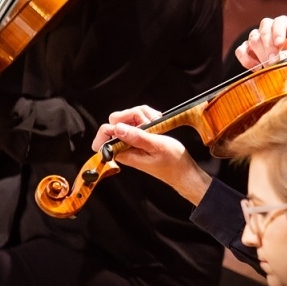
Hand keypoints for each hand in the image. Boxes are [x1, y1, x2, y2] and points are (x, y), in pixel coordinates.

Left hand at [91, 107, 211, 203]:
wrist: (183, 170)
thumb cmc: (173, 163)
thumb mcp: (156, 146)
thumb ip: (136, 137)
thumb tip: (117, 128)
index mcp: (124, 152)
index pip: (103, 137)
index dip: (114, 125)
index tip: (133, 124)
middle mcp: (124, 146)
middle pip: (115, 121)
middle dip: (132, 115)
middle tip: (148, 122)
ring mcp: (131, 140)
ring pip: (127, 117)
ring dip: (143, 115)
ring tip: (156, 123)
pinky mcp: (139, 136)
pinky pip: (137, 120)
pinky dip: (148, 117)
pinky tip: (157, 123)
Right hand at [234, 15, 286, 68]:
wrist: (280, 73)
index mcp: (284, 28)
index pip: (280, 21)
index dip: (279, 30)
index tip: (280, 43)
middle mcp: (268, 29)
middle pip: (264, 28)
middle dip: (269, 45)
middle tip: (274, 60)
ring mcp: (255, 38)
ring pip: (253, 39)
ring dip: (261, 54)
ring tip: (269, 67)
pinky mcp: (244, 49)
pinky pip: (240, 51)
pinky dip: (248, 60)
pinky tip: (257, 69)